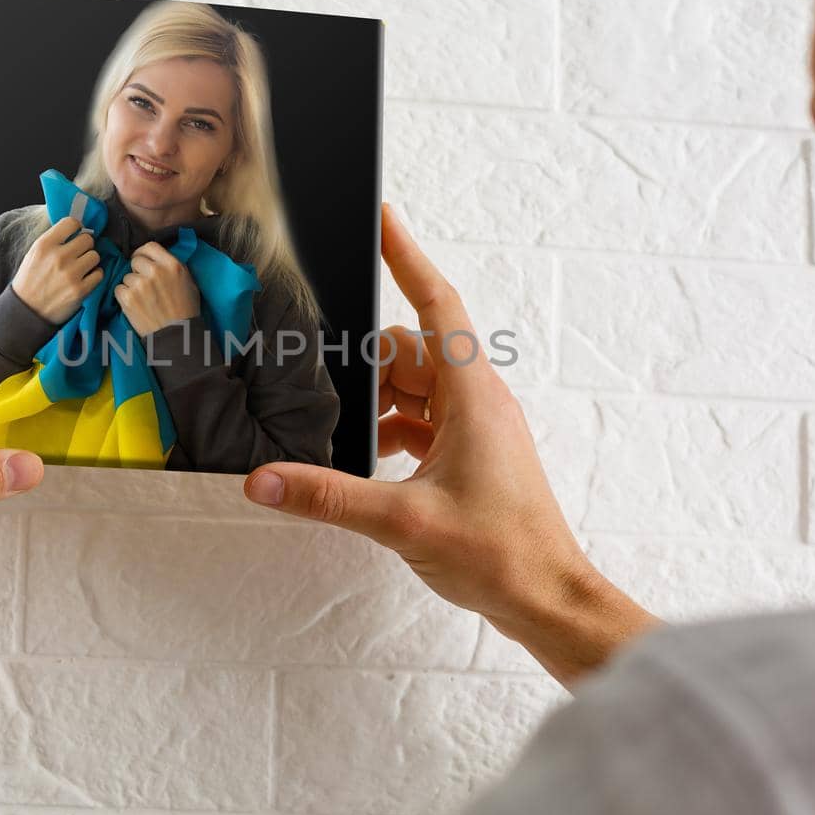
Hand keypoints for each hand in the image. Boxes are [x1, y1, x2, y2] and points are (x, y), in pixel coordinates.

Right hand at [11, 216, 102, 324]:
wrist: (26, 310)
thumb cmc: (30, 280)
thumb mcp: (34, 253)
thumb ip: (54, 240)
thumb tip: (77, 229)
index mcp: (44, 244)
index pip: (71, 223)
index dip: (77, 228)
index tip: (76, 234)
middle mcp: (58, 257)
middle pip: (88, 239)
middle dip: (85, 246)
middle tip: (78, 255)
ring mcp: (70, 274)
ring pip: (95, 256)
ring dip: (90, 261)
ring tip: (80, 268)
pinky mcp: (80, 290)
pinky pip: (99, 274)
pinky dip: (94, 276)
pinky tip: (84, 279)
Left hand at [116, 240, 200, 336]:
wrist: (177, 335)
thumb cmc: (186, 310)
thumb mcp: (189, 281)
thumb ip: (173, 266)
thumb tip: (158, 258)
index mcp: (172, 265)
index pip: (149, 246)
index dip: (144, 254)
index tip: (143, 261)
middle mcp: (155, 271)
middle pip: (135, 260)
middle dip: (138, 271)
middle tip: (144, 284)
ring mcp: (140, 285)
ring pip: (127, 276)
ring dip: (132, 286)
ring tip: (144, 299)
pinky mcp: (128, 298)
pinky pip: (119, 289)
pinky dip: (124, 296)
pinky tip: (136, 305)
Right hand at [241, 205, 658, 686]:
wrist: (549, 599)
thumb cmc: (502, 554)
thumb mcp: (403, 521)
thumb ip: (327, 496)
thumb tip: (264, 480)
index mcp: (472, 394)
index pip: (436, 302)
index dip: (406, 255)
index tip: (382, 215)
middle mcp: (478, 400)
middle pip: (410, 349)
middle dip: (363, 363)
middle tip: (315, 379)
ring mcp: (476, 427)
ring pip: (414, 386)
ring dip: (375, 402)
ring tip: (335, 431)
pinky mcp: (471, 455)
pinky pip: (422, 420)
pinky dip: (390, 430)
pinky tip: (362, 460)